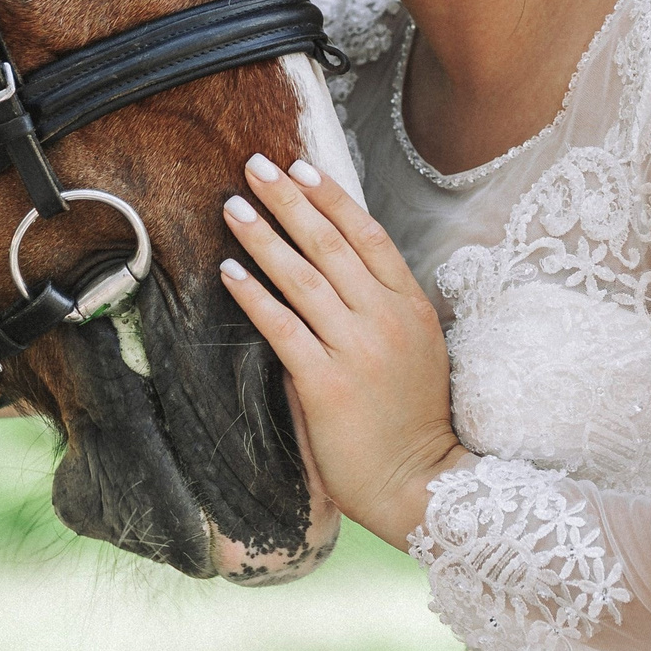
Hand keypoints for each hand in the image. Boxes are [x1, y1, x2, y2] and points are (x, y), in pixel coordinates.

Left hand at [220, 152, 473, 547]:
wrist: (421, 484)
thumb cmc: (412, 421)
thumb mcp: (416, 352)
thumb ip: (378, 312)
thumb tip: (328, 278)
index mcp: (409, 306)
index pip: (368, 235)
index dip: (332, 198)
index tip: (301, 167)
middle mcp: (384, 319)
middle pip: (330, 244)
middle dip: (289, 200)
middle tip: (255, 166)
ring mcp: (357, 350)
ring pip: (303, 278)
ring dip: (264, 238)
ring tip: (234, 207)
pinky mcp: (326, 384)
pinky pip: (282, 328)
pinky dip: (254, 296)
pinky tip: (230, 272)